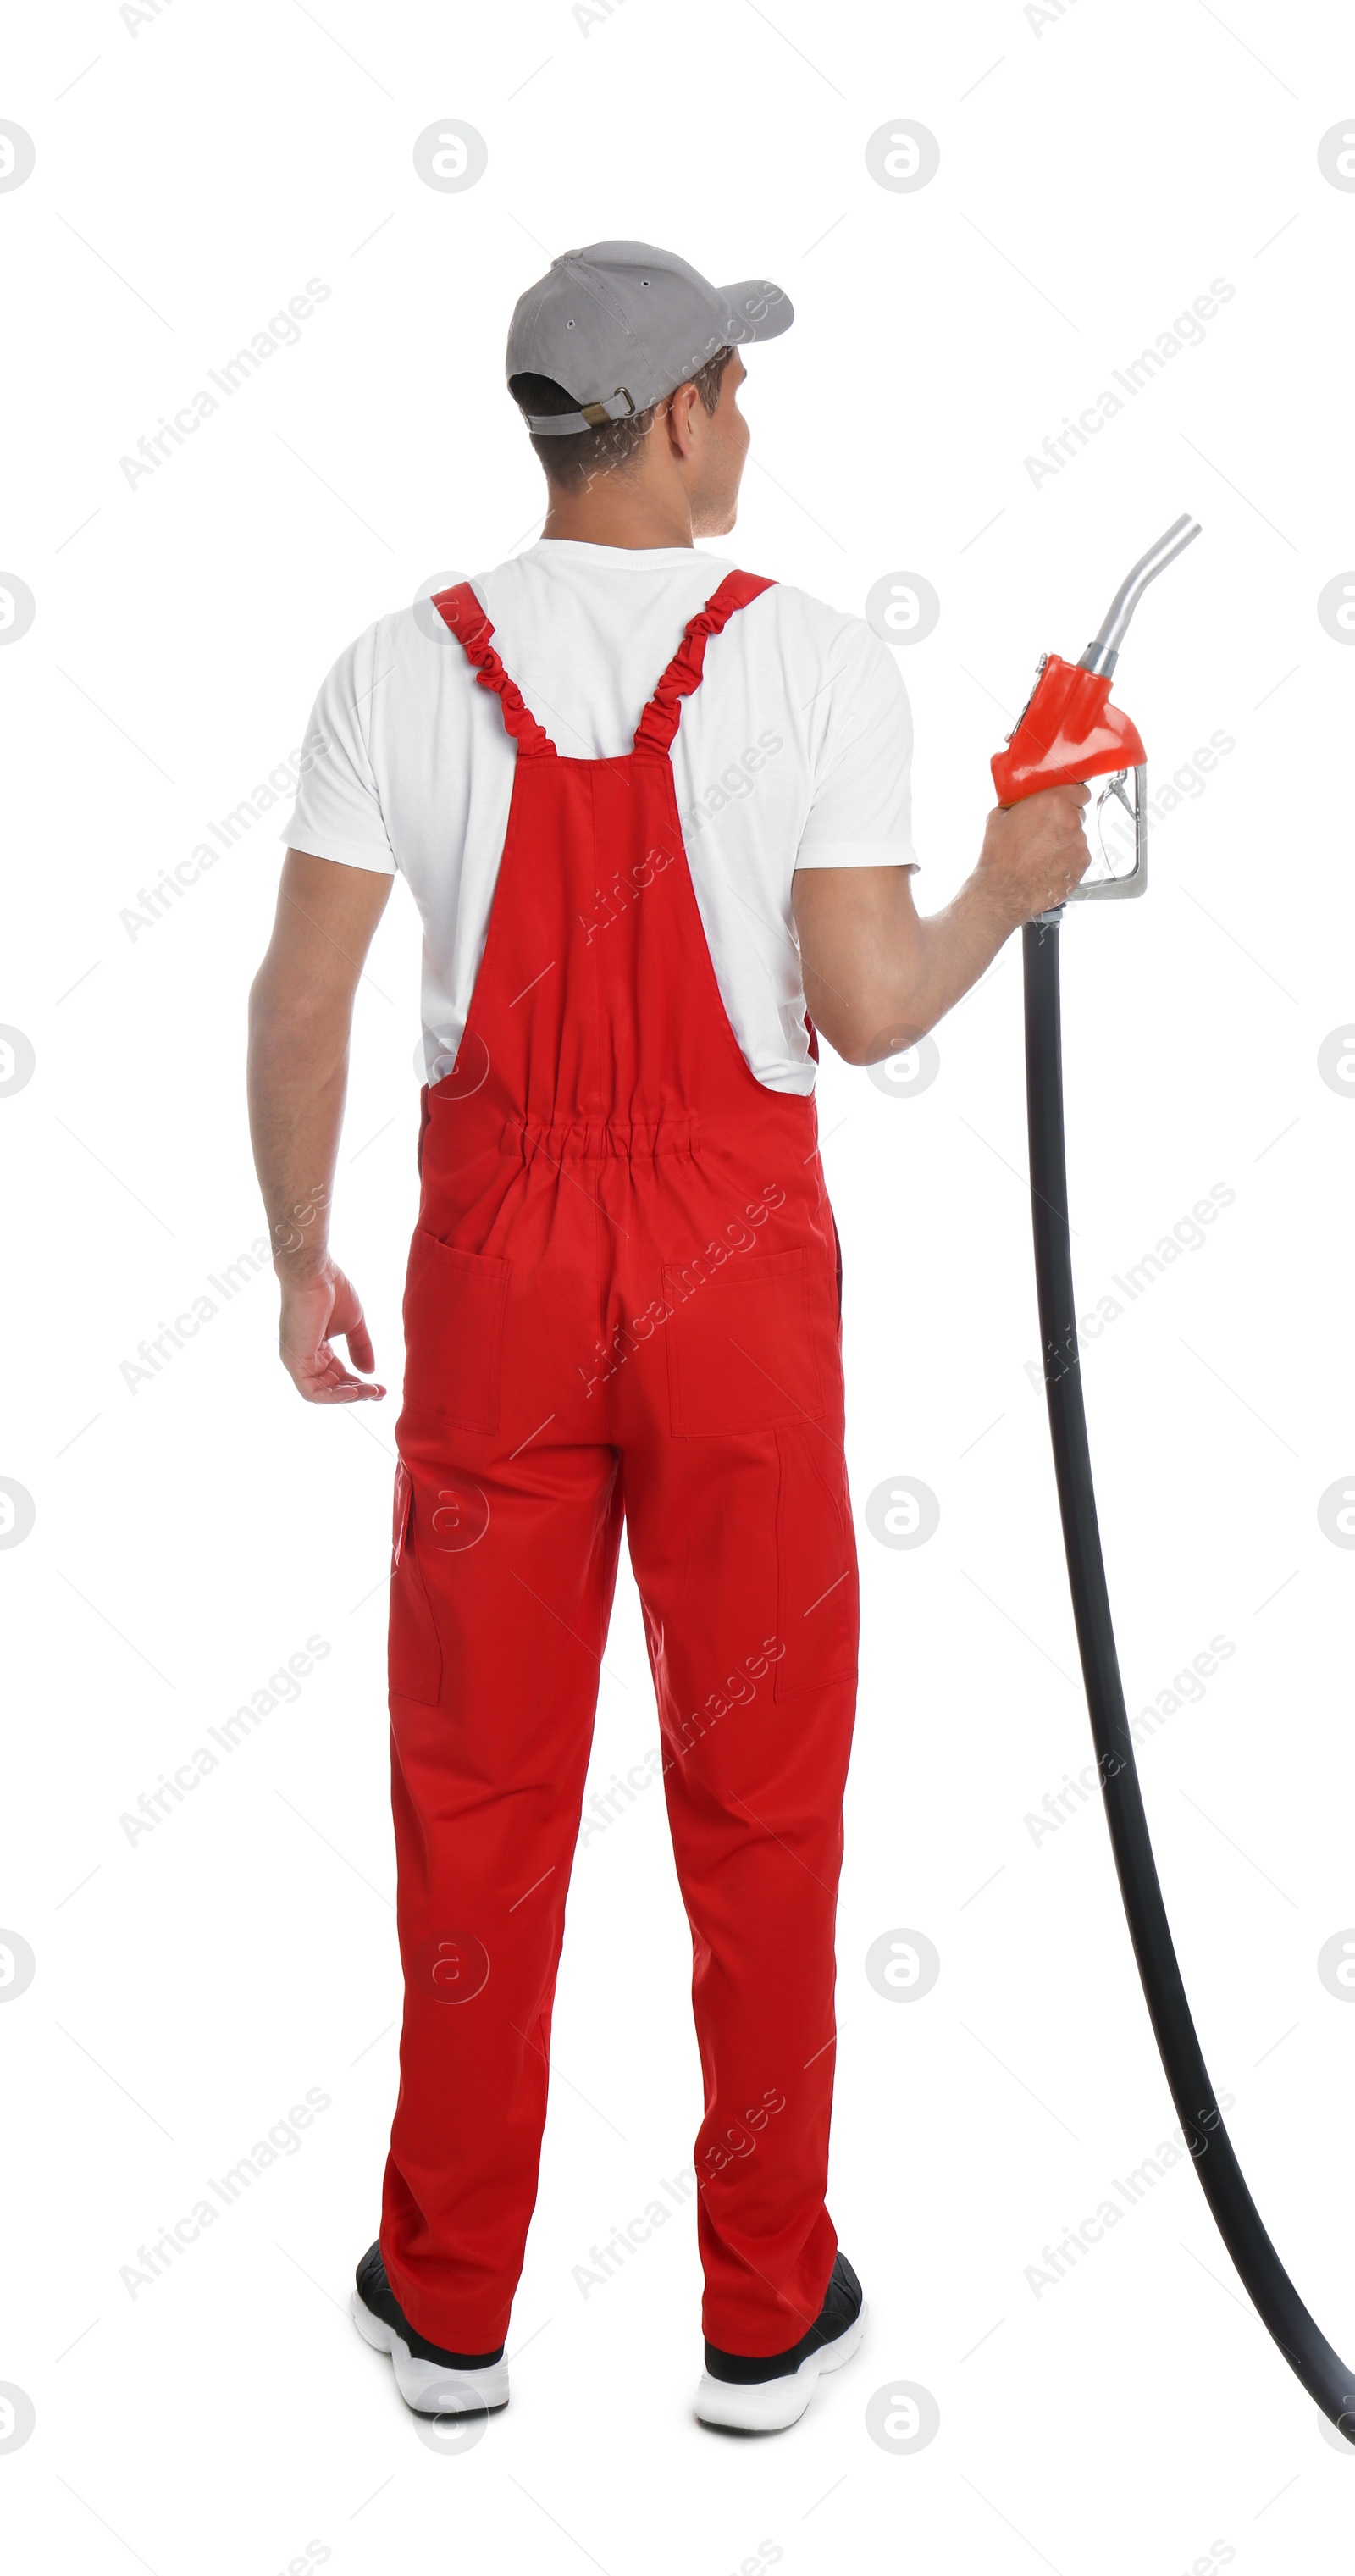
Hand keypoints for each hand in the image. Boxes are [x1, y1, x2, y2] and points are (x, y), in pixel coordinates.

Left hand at [278, 1259, 385, 1403]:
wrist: (316, 1273)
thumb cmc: (332, 1290)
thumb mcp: (354, 1324)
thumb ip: (360, 1348)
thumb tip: (370, 1372)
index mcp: (316, 1348)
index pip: (337, 1376)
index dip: (359, 1385)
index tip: (382, 1388)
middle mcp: (304, 1356)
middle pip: (331, 1387)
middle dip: (358, 1393)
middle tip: (381, 1393)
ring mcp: (297, 1359)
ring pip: (322, 1393)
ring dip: (349, 1397)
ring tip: (372, 1392)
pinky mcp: (294, 1360)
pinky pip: (312, 1391)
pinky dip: (333, 1397)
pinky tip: (356, 1391)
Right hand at [977, 784, 1091, 923]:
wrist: (1004, 891)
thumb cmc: (1001, 857)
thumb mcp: (999, 817)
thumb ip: (1018, 805)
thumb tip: (1020, 803)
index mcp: (1054, 802)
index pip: (1081, 791)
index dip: (1072, 797)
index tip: (1066, 802)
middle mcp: (1071, 821)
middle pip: (1079, 813)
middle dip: (1066, 819)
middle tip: (1047, 830)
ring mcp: (1079, 844)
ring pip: (1078, 836)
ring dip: (1065, 841)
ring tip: (1043, 853)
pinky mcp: (1082, 865)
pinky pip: (1078, 856)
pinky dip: (1067, 859)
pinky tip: (1049, 865)